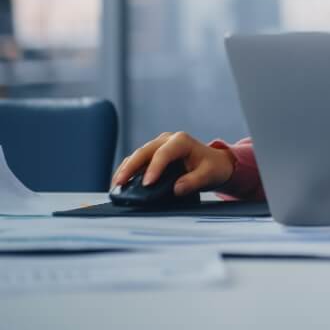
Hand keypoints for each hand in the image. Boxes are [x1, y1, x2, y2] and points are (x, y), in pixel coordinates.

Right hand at [111, 131, 235, 196]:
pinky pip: (138, 161)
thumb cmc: (212, 167)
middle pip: (145, 151)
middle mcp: (167, 140)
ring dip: (126, 169)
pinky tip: (120, 182)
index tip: (147, 183)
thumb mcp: (209, 175)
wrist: (213, 163)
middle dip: (131, 166)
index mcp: (182, 141)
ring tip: (116, 185)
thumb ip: (194, 181)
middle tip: (120, 182)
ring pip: (138, 155)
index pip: (164, 153)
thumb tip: (177, 189)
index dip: (154, 167)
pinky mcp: (153, 154)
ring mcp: (158, 146)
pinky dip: (128, 170)